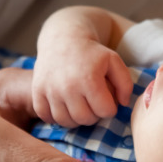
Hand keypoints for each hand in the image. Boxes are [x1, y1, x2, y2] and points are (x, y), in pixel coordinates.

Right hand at [33, 10, 132, 125]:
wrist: (62, 39)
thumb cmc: (91, 52)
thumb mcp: (114, 61)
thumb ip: (125, 83)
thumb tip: (123, 104)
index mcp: (89, 79)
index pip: (105, 111)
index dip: (110, 107)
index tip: (106, 98)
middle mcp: (68, 87)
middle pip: (85, 119)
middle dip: (93, 114)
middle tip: (93, 103)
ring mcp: (50, 90)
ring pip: (66, 122)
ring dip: (75, 118)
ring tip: (80, 106)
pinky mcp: (37, 92)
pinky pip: (46, 117)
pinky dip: (55, 117)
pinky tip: (63, 106)